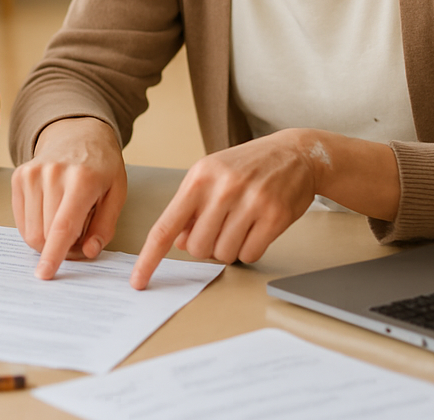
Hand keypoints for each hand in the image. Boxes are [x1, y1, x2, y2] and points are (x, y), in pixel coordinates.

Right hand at [12, 117, 127, 279]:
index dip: (54, 254)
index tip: (45, 274)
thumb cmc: (101, 166)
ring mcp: (32, 173)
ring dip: (47, 239)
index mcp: (81, 179)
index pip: (63, 226)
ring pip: (31, 230)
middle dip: (60, 248)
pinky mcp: (19, 176)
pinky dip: (35, 227)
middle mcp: (53, 174)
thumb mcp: (117, 193)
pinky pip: (21, 220)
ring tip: (65, 222)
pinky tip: (50, 214)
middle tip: (78, 237)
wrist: (78, 133)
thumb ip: (105, 226)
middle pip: (45, 234)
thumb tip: (88, 252)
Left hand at [129, 130, 321, 288]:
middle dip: (204, 246)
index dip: (149, 257)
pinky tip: (255, 229)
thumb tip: (176, 241)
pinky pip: (250, 254)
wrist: (295, 153)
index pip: (166, 225)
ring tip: (239, 225)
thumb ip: (190, 207)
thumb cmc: (247, 166)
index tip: (138, 280)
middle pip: (196, 247)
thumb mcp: (210, 175)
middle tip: (219, 228)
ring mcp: (249, 201)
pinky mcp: (274, 216)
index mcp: (199, 177)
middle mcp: (222, 188)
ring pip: (223, 254)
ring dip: (228, 248)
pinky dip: (250, 249)